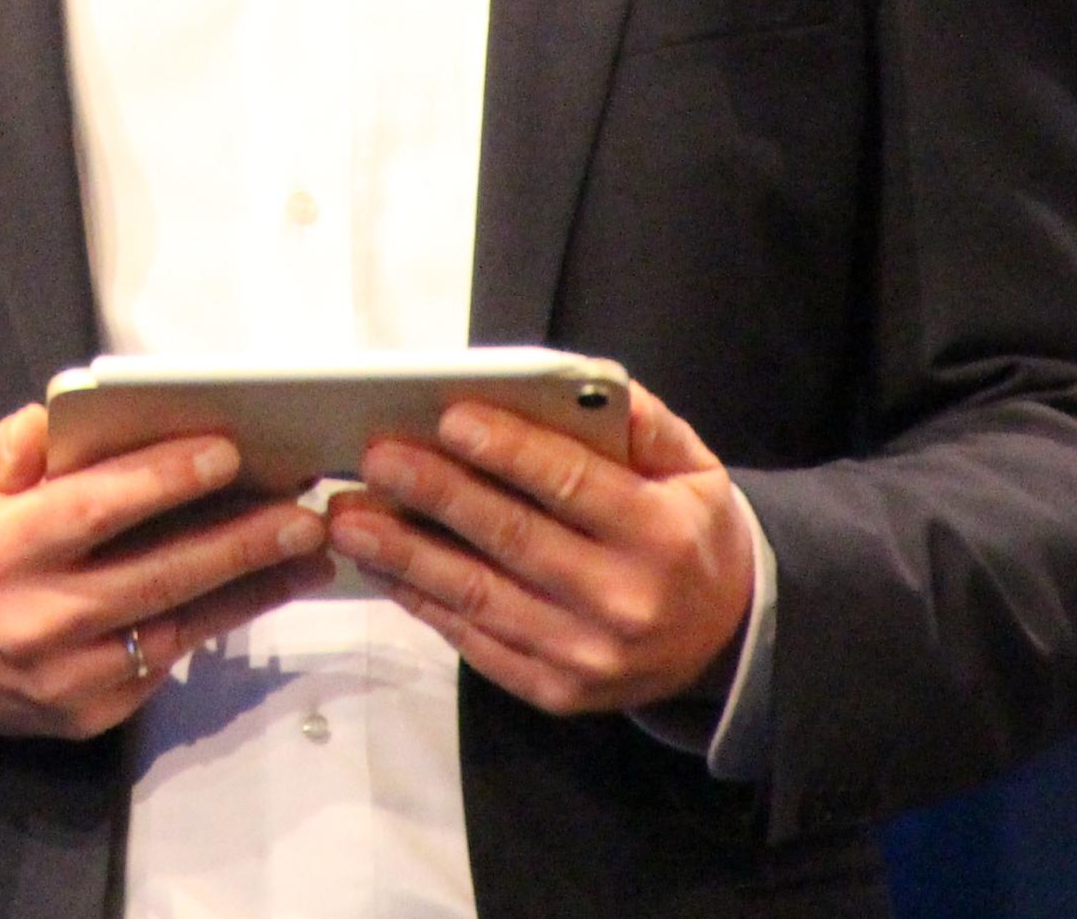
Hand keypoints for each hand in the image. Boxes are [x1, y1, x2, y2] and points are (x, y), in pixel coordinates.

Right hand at [0, 404, 332, 739]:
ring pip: (174, 630)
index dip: (161, 480)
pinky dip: (211, 625)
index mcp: (2, 550)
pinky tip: (255, 591)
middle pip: (153, 577)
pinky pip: (161, 665)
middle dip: (237, 543)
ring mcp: (64, 678)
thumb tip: (91, 408)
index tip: (224, 451)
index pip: (93, 510)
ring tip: (307, 555)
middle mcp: (35, 620)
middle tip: (301, 513)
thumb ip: (24, 443)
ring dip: (248, 591)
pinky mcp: (86, 714)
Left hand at [325, 384, 755, 714]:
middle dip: (436, 493)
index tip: (450, 418)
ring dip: (405, 554)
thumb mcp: (695, 471)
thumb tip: (579, 384)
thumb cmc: (693, 537)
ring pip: (480, 597)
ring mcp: (585, 656)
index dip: (509, 452)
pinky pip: (475, 642)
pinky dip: (422, 603)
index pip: (574, 486)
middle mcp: (623, 602)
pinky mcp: (554, 692)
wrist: (726, 642)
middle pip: (513, 539)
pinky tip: (382, 566)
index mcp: (661, 537)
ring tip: (350, 517)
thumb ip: (644, 424)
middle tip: (376, 457)